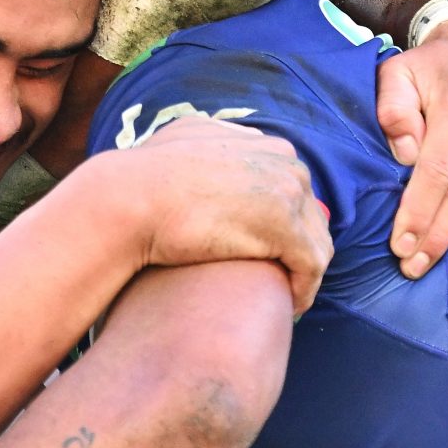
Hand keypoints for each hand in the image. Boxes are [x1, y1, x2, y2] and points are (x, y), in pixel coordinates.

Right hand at [102, 116, 332, 315]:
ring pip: (315, 240)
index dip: (284, 223)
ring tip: (286, 298)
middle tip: (281, 279)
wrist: (131, 198)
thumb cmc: (144, 178)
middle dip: (298, 247)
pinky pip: (312, 266)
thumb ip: (207, 141)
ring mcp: (287, 190)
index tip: (269, 251)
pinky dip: (304, 290)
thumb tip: (207, 141)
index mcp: (260, 142)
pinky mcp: (285, 226)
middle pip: (308, 213)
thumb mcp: (182, 138)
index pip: (290, 187)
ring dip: (304, 273)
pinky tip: (290, 308)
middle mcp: (281, 158)